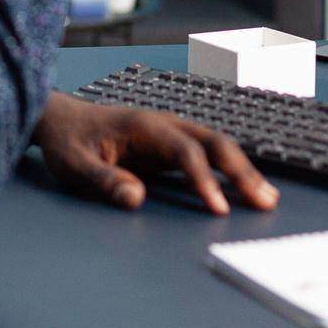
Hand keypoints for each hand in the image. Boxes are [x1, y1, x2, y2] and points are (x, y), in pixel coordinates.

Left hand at [30, 92, 278, 214]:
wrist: (60, 119)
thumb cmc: (67, 139)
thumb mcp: (75, 164)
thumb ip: (104, 180)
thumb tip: (135, 197)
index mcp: (143, 125)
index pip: (184, 150)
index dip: (204, 179)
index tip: (218, 208)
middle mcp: (164, 124)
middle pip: (212, 142)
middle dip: (240, 170)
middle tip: (263, 200)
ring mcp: (169, 133)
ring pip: (216, 146)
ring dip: (242, 169)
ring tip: (267, 197)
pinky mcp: (170, 145)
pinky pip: (206, 155)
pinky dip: (229, 170)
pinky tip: (245, 187)